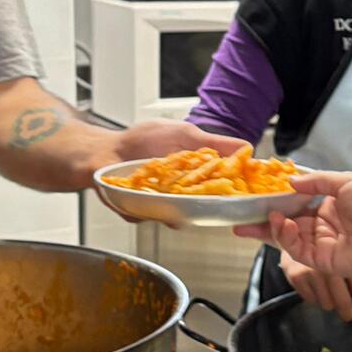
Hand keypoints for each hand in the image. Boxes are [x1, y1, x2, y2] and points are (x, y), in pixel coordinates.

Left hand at [99, 120, 249, 224]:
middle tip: (200, 196)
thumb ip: (215, 143)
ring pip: (176, 216)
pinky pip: (147, 216)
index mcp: (196, 176)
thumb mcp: (184, 134)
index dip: (232, 195)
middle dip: (204, 206)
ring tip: (165, 190)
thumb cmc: (143, 140)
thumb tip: (246, 147)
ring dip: (172, 208)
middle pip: (202, 209)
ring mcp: (161, 205)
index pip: (221, 190)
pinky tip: (137, 192)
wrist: (105, 148)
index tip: (241, 195)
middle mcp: (182, 194)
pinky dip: (144, 207)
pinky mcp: (141, 212)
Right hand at [235, 171, 351, 327]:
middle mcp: (324, 225)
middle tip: (240, 220)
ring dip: (276, 228)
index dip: (276, 203)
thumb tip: (290, 182)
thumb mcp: (346, 181)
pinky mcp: (323, 262)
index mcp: (330, 205)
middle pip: (288, 224)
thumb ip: (316, 182)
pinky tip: (283, 226)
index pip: (297, 204)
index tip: (255, 200)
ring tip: (270, 217)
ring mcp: (323, 244)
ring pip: (290, 238)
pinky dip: (287, 239)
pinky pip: (298, 250)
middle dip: (264, 222)